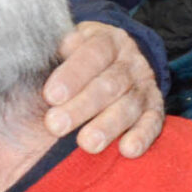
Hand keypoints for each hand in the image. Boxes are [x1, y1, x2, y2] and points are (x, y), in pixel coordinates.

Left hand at [43, 21, 164, 157]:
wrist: (115, 61)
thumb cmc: (75, 59)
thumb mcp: (65, 45)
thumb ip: (52, 50)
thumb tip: (37, 53)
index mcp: (106, 40)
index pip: (94, 54)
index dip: (73, 74)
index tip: (50, 96)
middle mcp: (130, 62)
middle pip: (110, 83)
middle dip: (82, 106)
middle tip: (55, 125)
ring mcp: (144, 86)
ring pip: (130, 105)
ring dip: (108, 125)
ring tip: (87, 144)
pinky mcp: (154, 109)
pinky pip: (153, 123)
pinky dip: (143, 136)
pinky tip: (128, 150)